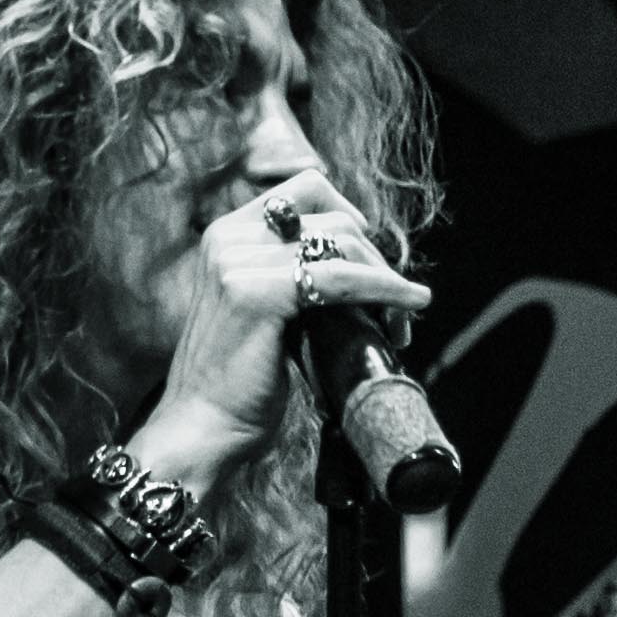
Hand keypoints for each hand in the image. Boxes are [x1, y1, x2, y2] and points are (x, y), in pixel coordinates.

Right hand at [145, 173, 432, 474]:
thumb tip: (360, 269)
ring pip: (343, 243)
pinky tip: (411, 305)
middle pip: (332, 215)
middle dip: (375, 258)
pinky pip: (342, 279)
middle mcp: (229, 238)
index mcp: (227, 235)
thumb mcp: (265, 314)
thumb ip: (293, 279)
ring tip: (401, 320)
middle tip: (395, 304)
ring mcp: (239, 262)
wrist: (204, 428)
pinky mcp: (258, 293)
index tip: (372, 258)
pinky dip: (386, 289)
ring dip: (385, 278)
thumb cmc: (240, 383)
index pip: (305, 188)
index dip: (350, 215)